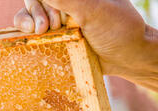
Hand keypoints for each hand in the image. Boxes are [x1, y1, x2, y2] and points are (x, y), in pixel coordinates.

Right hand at [14, 1, 157, 100]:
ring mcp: (60, 22)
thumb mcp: (92, 10)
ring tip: (40, 33)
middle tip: (48, 27)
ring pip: (30, 18)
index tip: (53, 17)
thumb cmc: (117, 30)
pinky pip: (36, 38)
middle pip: (34, 1)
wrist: (129, 58)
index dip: (41, 1)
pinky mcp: (58, 42)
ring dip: (28, 23)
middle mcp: (66, 3)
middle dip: (36, 12)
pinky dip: (28, 38)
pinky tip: (32, 40)